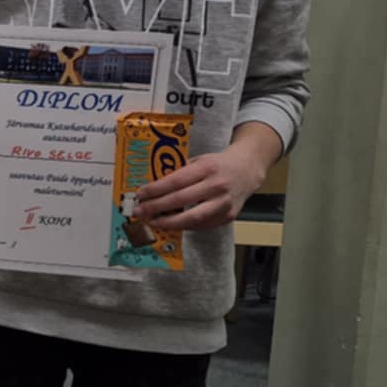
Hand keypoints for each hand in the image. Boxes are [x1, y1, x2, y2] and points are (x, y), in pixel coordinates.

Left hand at [132, 146, 266, 231]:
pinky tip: (171, 224)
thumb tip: (153, 187)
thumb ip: (180, 172)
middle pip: (181, 200)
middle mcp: (217, 186)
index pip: (175, 181)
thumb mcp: (199, 160)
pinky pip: (202, 225)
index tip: (140, 195)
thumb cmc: (217, 164)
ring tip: (152, 222)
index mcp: (207, 168)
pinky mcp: (228, 216)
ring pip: (192, 218)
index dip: (155, 190)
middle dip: (156, 208)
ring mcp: (224, 203)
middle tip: (139, 211)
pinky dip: (184, 226)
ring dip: (168, 222)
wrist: (247, 170)